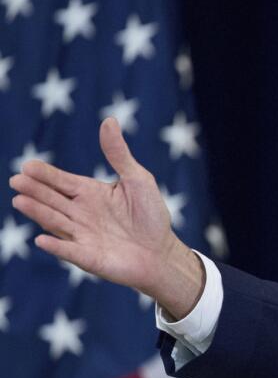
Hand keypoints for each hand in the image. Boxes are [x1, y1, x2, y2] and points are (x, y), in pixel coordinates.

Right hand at [9, 118, 204, 317]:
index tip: (28, 166)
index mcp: (89, 193)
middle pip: (52, 199)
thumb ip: (119, 154)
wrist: (161, 252)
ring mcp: (81, 235)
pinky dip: (56, 246)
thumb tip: (109, 120)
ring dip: (38, 212)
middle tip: (17, 180)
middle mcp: (79, 213)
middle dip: (34, 190)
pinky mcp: (88, 258)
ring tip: (19, 201)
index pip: (61, 181)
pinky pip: (69, 251)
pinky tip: (41, 240)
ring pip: (55, 222)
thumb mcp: (138, 179)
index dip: (45, 174)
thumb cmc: (150, 215)